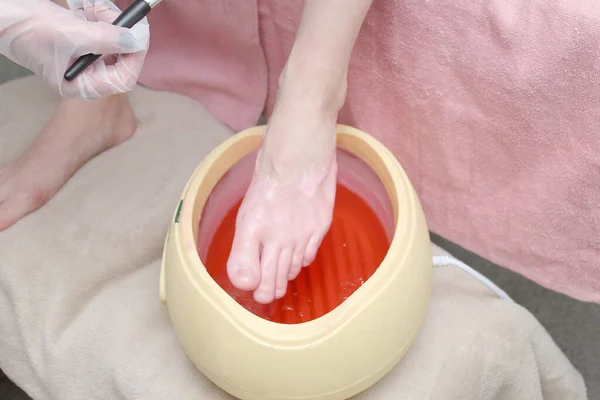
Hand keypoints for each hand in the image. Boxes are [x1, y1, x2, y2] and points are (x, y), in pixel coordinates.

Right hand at [0, 0, 148, 99]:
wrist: (4, 16)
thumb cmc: (28, 31)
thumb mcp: (71, 34)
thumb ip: (106, 40)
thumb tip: (136, 41)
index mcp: (82, 86)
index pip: (123, 79)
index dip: (135, 57)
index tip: (139, 34)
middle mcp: (86, 76)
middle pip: (121, 58)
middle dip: (119, 33)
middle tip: (108, 13)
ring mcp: (85, 60)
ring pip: (113, 41)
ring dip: (107, 20)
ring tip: (91, 7)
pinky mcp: (83, 44)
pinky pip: (102, 31)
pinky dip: (99, 17)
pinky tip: (87, 8)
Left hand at [226, 86, 338, 303]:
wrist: (303, 148)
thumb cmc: (272, 164)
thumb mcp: (249, 196)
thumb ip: (247, 235)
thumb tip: (247, 266)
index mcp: (250, 227)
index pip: (244, 270)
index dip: (246, 283)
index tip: (248, 287)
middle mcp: (273, 236)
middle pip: (270, 278)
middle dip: (266, 290)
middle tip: (265, 297)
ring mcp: (298, 234)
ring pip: (289, 269)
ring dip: (283, 277)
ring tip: (280, 283)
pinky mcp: (319, 228)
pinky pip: (308, 256)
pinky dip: (301, 260)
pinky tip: (297, 259)